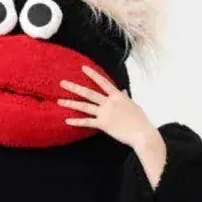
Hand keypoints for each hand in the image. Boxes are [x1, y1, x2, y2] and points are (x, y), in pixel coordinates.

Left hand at [58, 66, 166, 186]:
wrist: (142, 133)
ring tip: (59, 101)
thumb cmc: (140, 120)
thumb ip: (125, 97)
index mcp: (117, 95)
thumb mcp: (133, 105)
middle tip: (62, 83)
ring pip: (84, 106)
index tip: (82, 68)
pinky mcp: (103, 124)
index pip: (102, 82)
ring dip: (70, 103)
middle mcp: (109, 102)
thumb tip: (122, 91)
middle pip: (88, 92)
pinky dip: (76, 122)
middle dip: (74, 87)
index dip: (92, 74)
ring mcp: (105, 112)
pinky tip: (67, 120)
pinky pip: (87, 122)